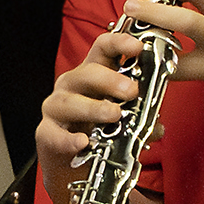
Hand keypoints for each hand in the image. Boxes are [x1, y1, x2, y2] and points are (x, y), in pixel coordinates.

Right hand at [37, 32, 147, 170]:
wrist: (74, 161)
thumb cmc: (100, 130)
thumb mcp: (123, 116)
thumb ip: (140, 114)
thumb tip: (157, 126)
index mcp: (94, 73)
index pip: (103, 47)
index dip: (120, 43)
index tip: (138, 47)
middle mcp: (73, 85)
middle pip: (88, 73)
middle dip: (111, 80)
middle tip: (132, 91)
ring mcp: (57, 107)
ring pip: (71, 102)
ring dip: (94, 108)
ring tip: (114, 115)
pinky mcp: (46, 132)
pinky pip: (54, 134)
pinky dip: (68, 139)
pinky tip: (83, 142)